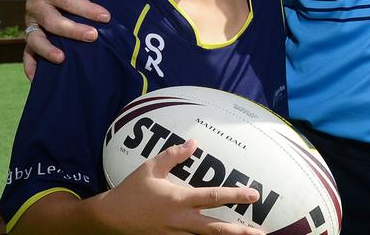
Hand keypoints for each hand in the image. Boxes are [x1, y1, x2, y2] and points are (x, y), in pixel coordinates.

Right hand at [23, 0, 109, 79]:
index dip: (85, 8)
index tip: (106, 17)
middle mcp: (34, 6)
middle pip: (52, 21)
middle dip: (73, 30)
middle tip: (94, 36)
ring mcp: (31, 24)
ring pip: (35, 39)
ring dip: (48, 50)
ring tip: (63, 59)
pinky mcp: (31, 38)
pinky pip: (27, 54)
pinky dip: (31, 66)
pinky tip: (39, 78)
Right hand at [92, 139, 264, 234]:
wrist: (109, 219)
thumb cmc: (131, 190)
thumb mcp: (150, 168)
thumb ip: (173, 155)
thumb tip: (194, 143)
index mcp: (178, 199)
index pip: (212, 197)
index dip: (235, 196)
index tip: (254, 195)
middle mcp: (180, 220)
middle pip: (215, 228)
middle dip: (239, 232)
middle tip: (259, 234)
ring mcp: (175, 233)